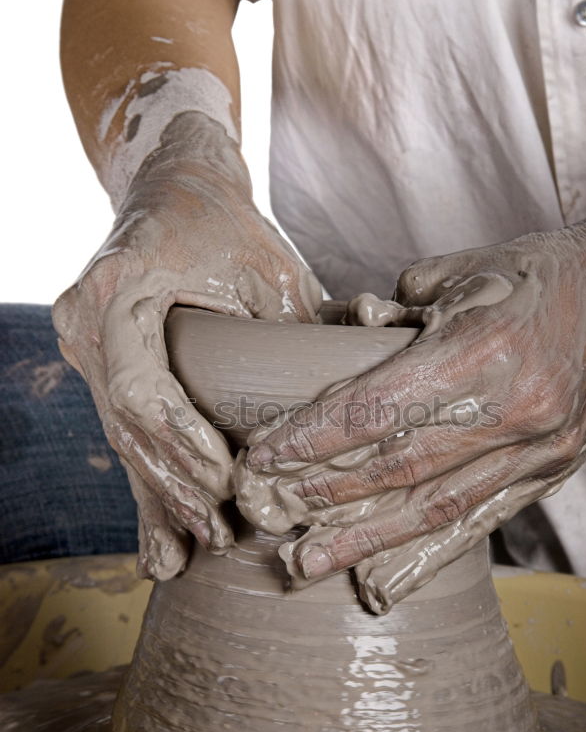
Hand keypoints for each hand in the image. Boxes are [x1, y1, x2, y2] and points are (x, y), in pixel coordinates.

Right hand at [53, 111, 321, 579]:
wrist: (173, 183)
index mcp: (121, 289)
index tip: (227, 483)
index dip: (182, 444)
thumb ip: (296, 335)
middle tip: (220, 533)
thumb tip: (354, 403)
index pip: (142, 388)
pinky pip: (122, 429)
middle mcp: (87, 320)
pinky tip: (162, 540)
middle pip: (127, 426)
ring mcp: (84, 343)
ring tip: (195, 547)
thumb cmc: (226, 222)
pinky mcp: (99, 361)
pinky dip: (149, 480)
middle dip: (176, 486)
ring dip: (162, 494)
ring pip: (121, 437)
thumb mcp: (269, 271)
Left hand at [243, 191, 585, 611]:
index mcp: (483, 348)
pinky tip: (390, 568)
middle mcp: (514, 409)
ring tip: (312, 561)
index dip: (312, 438)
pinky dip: (430, 545)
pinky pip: (483, 516)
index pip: (375, 407)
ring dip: (367, 537)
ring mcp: (540, 448)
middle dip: (325, 493)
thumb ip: (399, 306)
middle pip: (398, 466)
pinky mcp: (556, 467)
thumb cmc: (553, 269)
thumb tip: (341, 332)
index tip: (263, 457)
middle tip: (271, 516)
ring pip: (436, 504)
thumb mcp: (469, 269)